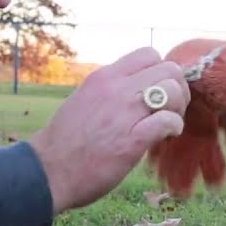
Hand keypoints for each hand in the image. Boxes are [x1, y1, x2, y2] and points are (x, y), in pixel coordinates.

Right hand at [29, 47, 188, 212]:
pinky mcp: (132, 139)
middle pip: (168, 69)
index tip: (157, 93)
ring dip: (178, 109)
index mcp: (104, 77)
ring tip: (167, 126)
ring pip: (173, 90)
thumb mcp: (85, 99)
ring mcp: (124, 112)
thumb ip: (111, 91)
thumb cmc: (66, 141)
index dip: (161, 73)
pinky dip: (174, 128)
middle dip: (177, 90)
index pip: (149, 54)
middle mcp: (115, 89)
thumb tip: (136, 88)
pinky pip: (169, 120)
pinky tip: (164, 138)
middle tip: (169, 111)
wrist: (47, 172)